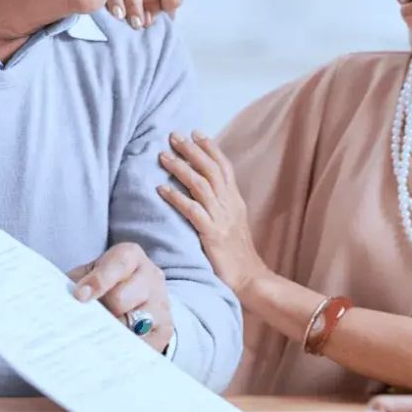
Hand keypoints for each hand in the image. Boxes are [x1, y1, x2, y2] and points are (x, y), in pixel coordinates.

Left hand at [68, 243, 173, 352]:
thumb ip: (76, 282)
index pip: (118, 264)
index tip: (80, 296)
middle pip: (123, 298)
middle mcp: (151, 277)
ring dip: (112, 333)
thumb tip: (57, 304)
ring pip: (133, 324)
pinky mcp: (165, 329)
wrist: (137, 295)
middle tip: (87, 321)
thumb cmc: (104, 285)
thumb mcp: (89, 274)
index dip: (98, 280)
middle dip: (102, 311)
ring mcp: (161, 303)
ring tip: (97, 338)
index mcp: (130, 256)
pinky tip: (112, 349)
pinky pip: (144, 344)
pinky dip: (125, 349)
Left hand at [157, 132, 269, 297]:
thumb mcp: (232, 223)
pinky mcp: (212, 234)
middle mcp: (230, 205)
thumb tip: (203, 190)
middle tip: (174, 135)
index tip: (196, 132)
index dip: (210, 148)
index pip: (224, 167)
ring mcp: (222, 219)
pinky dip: (176, 197)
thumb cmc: (237, 254)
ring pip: (201, 185)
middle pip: (211, 170)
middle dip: (192, 150)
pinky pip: (193, 211)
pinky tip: (161, 189)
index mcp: (235, 201)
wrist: (250, 279)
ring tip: (163, 156)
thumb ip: (221, 205)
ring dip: (181, 168)